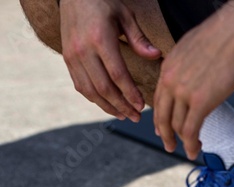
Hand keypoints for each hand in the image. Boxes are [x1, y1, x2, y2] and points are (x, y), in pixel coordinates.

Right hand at [60, 0, 160, 120]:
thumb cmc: (103, 2)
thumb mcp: (125, 15)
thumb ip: (139, 38)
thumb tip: (156, 56)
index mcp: (100, 39)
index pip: (117, 75)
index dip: (130, 94)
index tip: (141, 106)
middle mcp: (83, 50)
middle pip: (104, 88)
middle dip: (121, 106)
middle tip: (136, 117)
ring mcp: (72, 57)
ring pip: (91, 92)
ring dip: (108, 107)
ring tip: (123, 116)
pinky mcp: (67, 60)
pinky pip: (81, 87)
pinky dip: (95, 99)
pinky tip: (108, 105)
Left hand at [153, 6, 233, 158]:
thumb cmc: (226, 35)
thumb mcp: (194, 48)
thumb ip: (187, 65)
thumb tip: (193, 76)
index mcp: (168, 67)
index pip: (159, 99)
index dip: (159, 117)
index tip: (161, 128)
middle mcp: (171, 81)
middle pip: (162, 116)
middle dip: (165, 134)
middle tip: (168, 145)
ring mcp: (183, 93)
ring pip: (177, 126)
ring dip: (182, 142)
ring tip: (190, 149)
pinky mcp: (199, 103)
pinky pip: (190, 131)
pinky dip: (191, 145)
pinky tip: (194, 151)